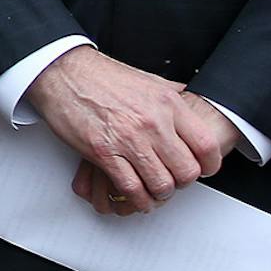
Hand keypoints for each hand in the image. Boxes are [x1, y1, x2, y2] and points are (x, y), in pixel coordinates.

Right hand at [31, 45, 227, 211]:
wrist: (62, 72)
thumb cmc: (99, 75)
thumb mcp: (147, 79)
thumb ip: (171, 94)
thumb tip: (188, 100)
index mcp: (167, 103)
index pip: (206, 146)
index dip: (209, 165)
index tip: (203, 169)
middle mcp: (152, 122)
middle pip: (186, 171)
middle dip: (182, 182)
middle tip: (175, 180)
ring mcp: (127, 139)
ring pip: (161, 184)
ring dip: (160, 193)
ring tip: (154, 189)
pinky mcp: (102, 152)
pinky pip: (130, 187)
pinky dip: (136, 198)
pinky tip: (136, 195)